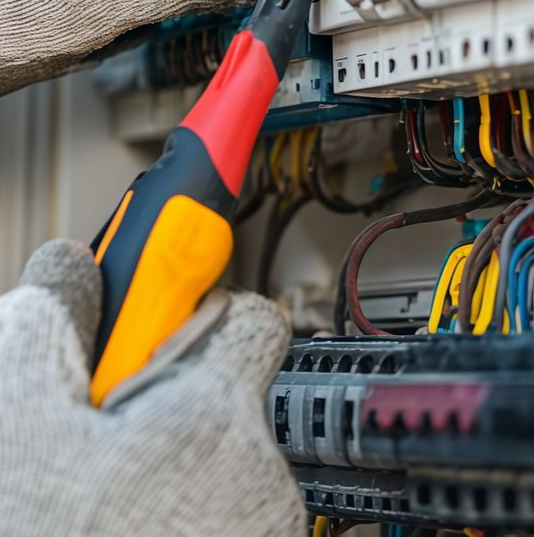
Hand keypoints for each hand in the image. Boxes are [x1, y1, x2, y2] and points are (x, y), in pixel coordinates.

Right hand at [0, 240, 304, 536]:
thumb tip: (70, 270)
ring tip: (94, 510)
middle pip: (225, 402)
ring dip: (164, 477)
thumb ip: (48, 323)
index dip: (201, 311)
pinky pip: (218, 526)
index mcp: (215, 417)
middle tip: (95, 441)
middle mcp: (260, 482)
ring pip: (216, 472)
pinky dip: (176, 526)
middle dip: (165, 407)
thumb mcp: (12, 417)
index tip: (167, 320)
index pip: (253, 319)